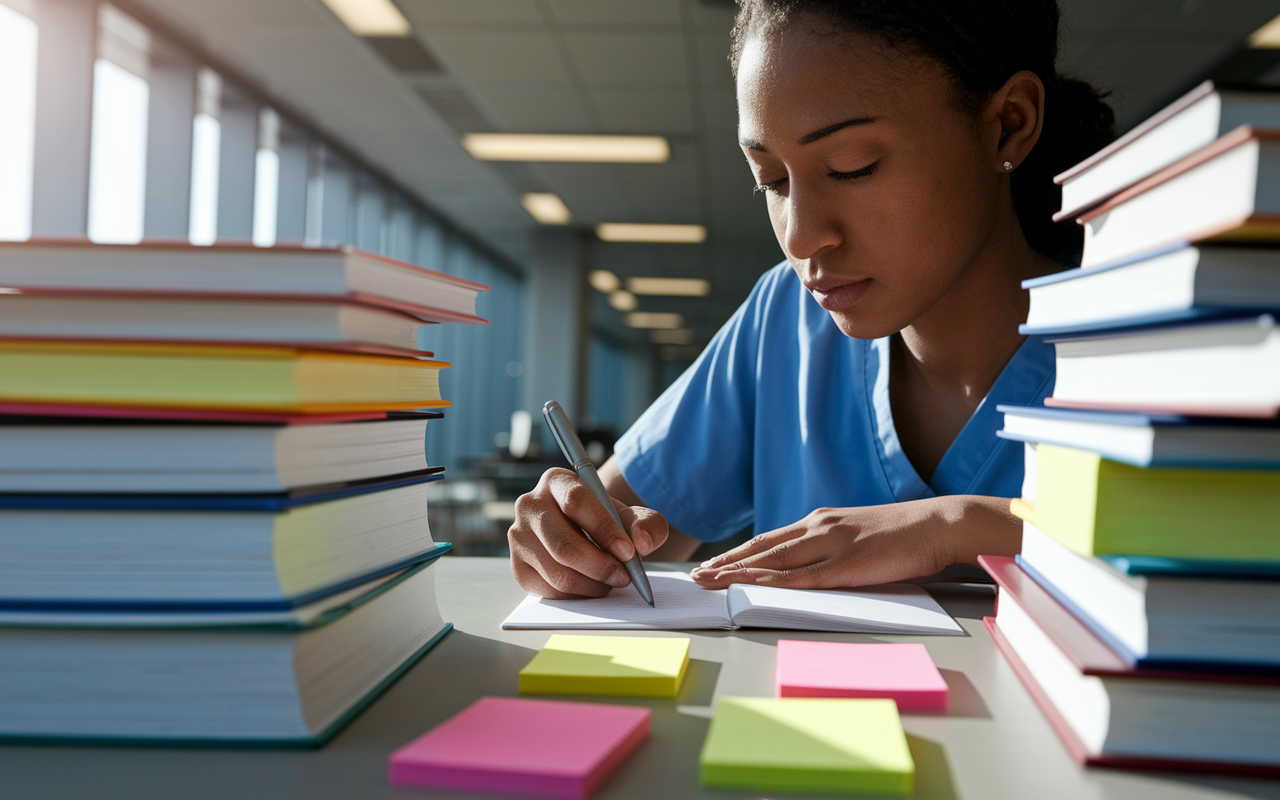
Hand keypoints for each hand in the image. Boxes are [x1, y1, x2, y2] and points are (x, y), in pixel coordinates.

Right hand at [509, 467, 669, 598]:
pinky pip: (549, 590)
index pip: (576, 502)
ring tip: (612, 582)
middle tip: (625, 577)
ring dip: (592, 585)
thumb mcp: (632, 515)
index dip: (604, 530)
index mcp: (556, 481)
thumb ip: (648, 523)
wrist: (584, 533)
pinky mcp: (517, 565)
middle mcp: (530, 504)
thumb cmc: (607, 520)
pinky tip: (593, 586)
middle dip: (601, 566)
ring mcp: (518, 536)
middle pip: (564, 545)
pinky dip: (577, 595)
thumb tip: (642, 543)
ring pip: (557, 572)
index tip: (628, 552)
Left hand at [690, 496, 1018, 589]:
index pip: (770, 539)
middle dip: (726, 562)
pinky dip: (772, 581)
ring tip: (710, 582)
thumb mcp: (858, 537)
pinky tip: (753, 586)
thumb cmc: (903, 535)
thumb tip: (809, 568)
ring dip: (738, 572)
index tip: (712, 564)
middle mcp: (819, 527)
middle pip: (762, 548)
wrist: (937, 524)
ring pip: (774, 561)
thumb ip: (832, 549)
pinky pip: (802, 577)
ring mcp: (831, 544)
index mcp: (821, 521)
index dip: (737, 553)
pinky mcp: (846, 565)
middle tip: (697, 576)